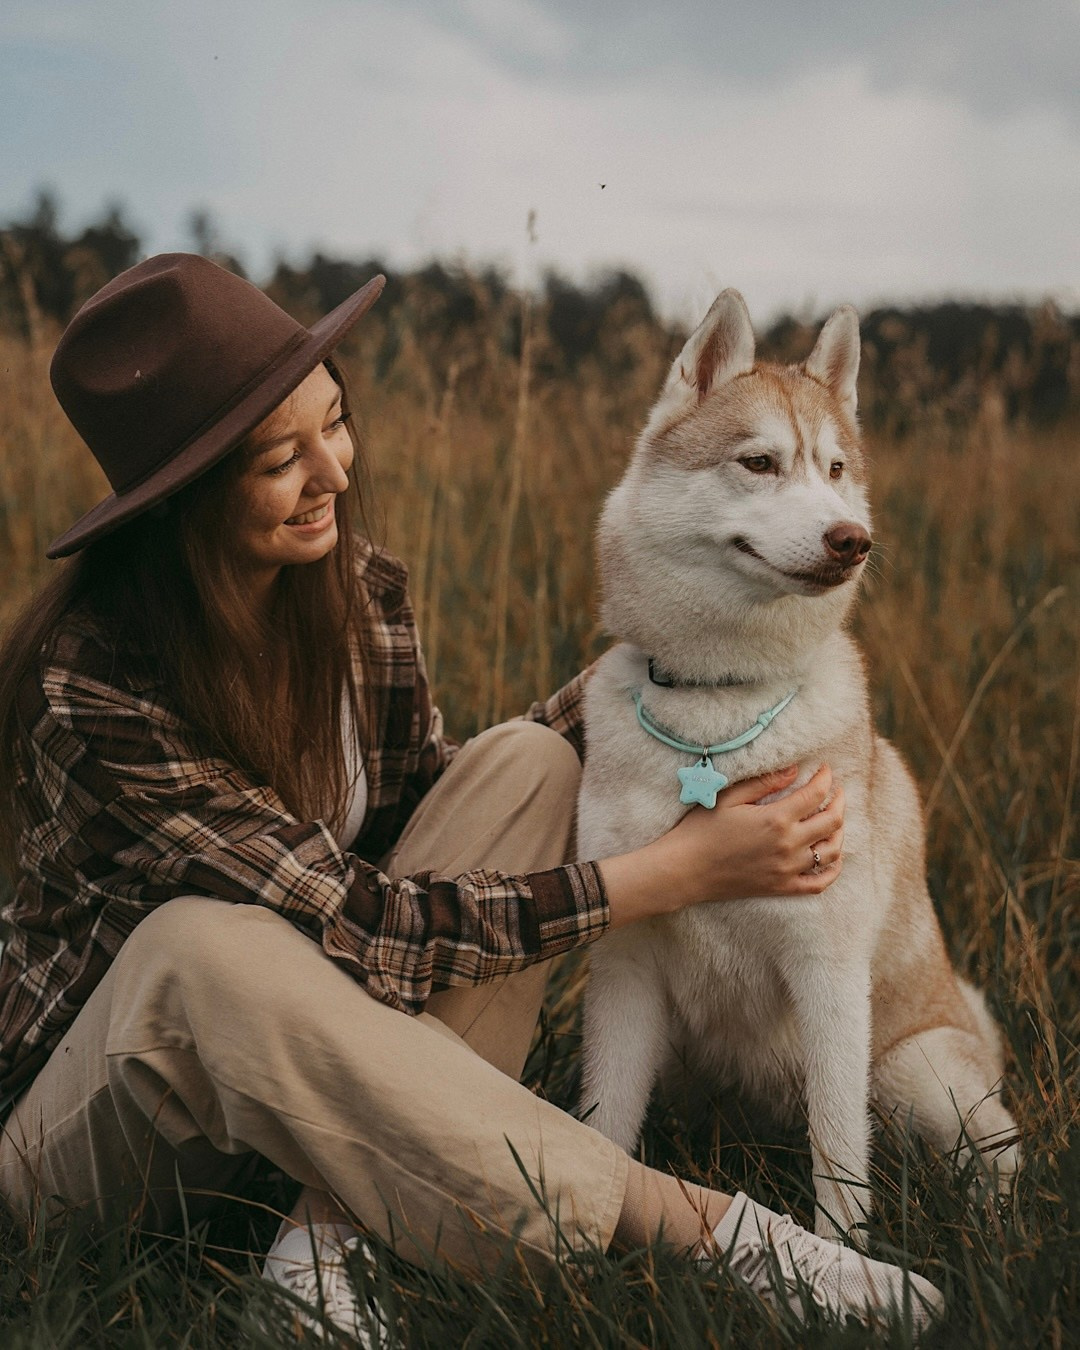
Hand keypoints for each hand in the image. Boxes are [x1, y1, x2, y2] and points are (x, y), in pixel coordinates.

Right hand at [600, 764, 844, 927]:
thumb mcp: (730, 797)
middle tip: (836, 790)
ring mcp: (787, 870)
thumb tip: (795, 770)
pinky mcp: (782, 888)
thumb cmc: (702, 830)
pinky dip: (833, 869)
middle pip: (832, 821)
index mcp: (776, 819)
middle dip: (839, 801)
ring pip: (831, 851)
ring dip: (839, 832)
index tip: (826, 769)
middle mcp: (788, 845)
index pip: (816, 794)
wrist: (685, 870)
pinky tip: (833, 856)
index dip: (826, 778)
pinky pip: (819, 883)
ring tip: (834, 818)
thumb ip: (765, 782)